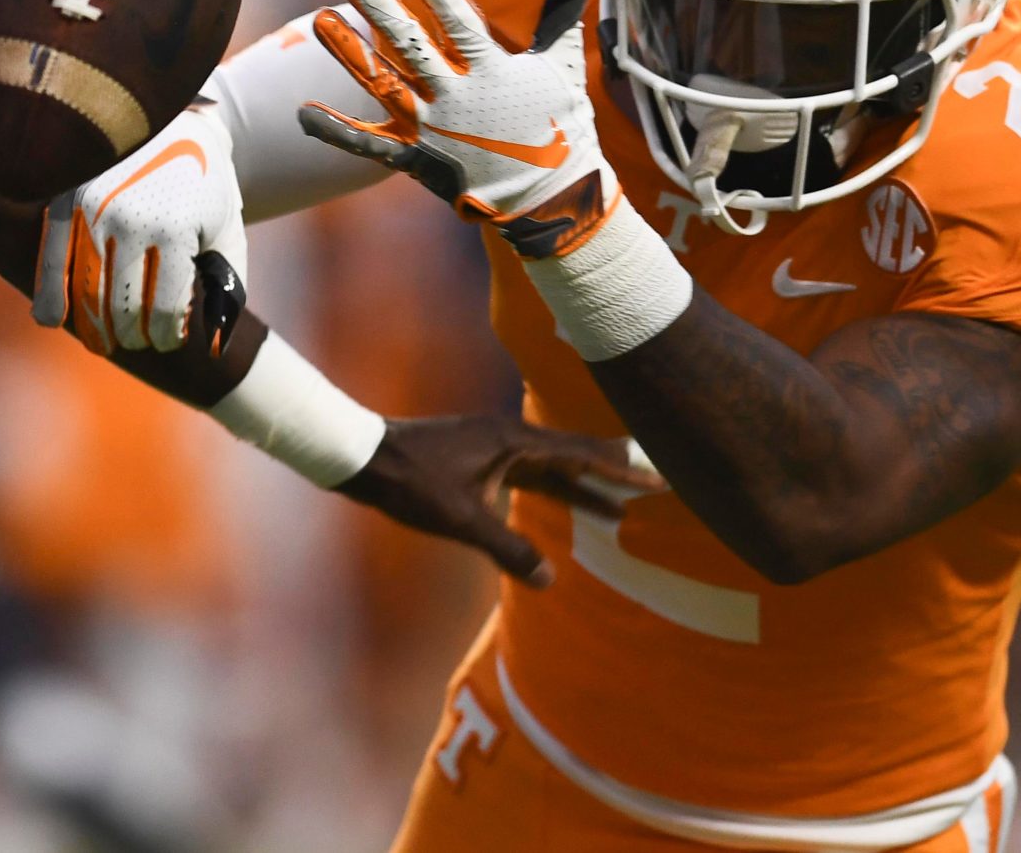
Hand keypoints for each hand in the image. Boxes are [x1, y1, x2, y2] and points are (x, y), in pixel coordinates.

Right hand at [35, 105, 245, 353]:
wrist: (169, 116)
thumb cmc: (204, 181)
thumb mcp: (227, 228)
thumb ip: (227, 285)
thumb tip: (215, 346)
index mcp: (176, 231)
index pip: (165, 311)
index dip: (167, 336)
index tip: (168, 338)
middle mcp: (130, 222)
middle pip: (122, 309)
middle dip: (132, 335)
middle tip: (137, 338)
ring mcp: (93, 211)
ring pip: (85, 294)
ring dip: (94, 328)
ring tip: (103, 340)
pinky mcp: (66, 200)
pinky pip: (51, 260)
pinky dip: (49, 297)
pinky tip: (51, 319)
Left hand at [302, 0, 612, 258]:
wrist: (553, 200)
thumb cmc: (560, 125)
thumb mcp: (562, 65)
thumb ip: (562, 10)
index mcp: (493, 73)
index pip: (459, 20)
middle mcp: (457, 100)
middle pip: (411, 47)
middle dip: (379, 9)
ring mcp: (433, 131)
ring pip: (383, 85)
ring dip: (350, 54)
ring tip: (320, 20)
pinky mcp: (417, 160)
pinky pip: (370, 145)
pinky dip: (337, 131)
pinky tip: (302, 113)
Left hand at [338, 416, 664, 585]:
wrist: (364, 456)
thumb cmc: (411, 483)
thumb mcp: (462, 521)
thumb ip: (507, 550)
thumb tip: (550, 580)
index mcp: (512, 443)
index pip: (580, 453)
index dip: (620, 467)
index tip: (656, 476)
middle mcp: (508, 438)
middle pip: (572, 457)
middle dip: (612, 476)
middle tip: (654, 490)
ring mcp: (492, 446)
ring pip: (550, 469)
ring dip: (583, 489)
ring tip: (619, 513)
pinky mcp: (477, 458)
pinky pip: (528, 475)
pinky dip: (552, 491)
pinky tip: (561, 505)